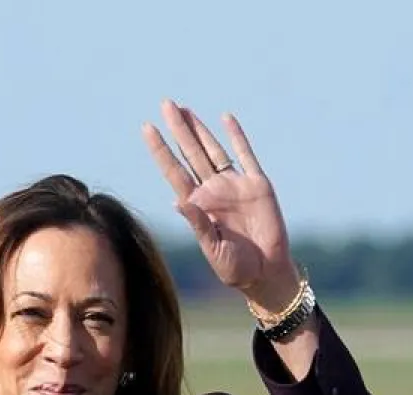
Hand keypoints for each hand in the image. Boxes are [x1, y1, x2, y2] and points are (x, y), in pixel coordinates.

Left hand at [143, 99, 301, 316]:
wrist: (265, 272)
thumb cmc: (234, 267)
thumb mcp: (211, 248)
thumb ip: (197, 223)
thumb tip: (177, 201)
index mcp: (196, 205)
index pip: (173, 171)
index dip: (160, 149)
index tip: (147, 128)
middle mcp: (212, 191)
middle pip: (190, 153)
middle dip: (178, 129)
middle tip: (165, 104)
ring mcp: (234, 185)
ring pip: (213, 150)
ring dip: (199, 129)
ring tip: (184, 109)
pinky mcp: (257, 185)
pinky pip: (245, 155)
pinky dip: (237, 136)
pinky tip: (225, 118)